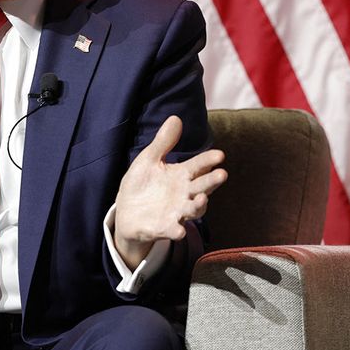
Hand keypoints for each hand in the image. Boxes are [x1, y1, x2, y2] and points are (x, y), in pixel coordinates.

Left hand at [113, 116, 226, 269]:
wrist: (126, 212)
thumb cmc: (143, 183)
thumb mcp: (150, 159)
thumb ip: (164, 142)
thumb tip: (176, 117)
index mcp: (181, 175)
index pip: (199, 165)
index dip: (209, 160)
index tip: (220, 154)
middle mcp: (184, 194)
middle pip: (202, 187)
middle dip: (212, 181)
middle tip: (222, 174)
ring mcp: (176, 212)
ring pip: (193, 210)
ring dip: (199, 205)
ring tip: (202, 199)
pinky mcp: (164, 227)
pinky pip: (173, 230)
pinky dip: (176, 231)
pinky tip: (179, 231)